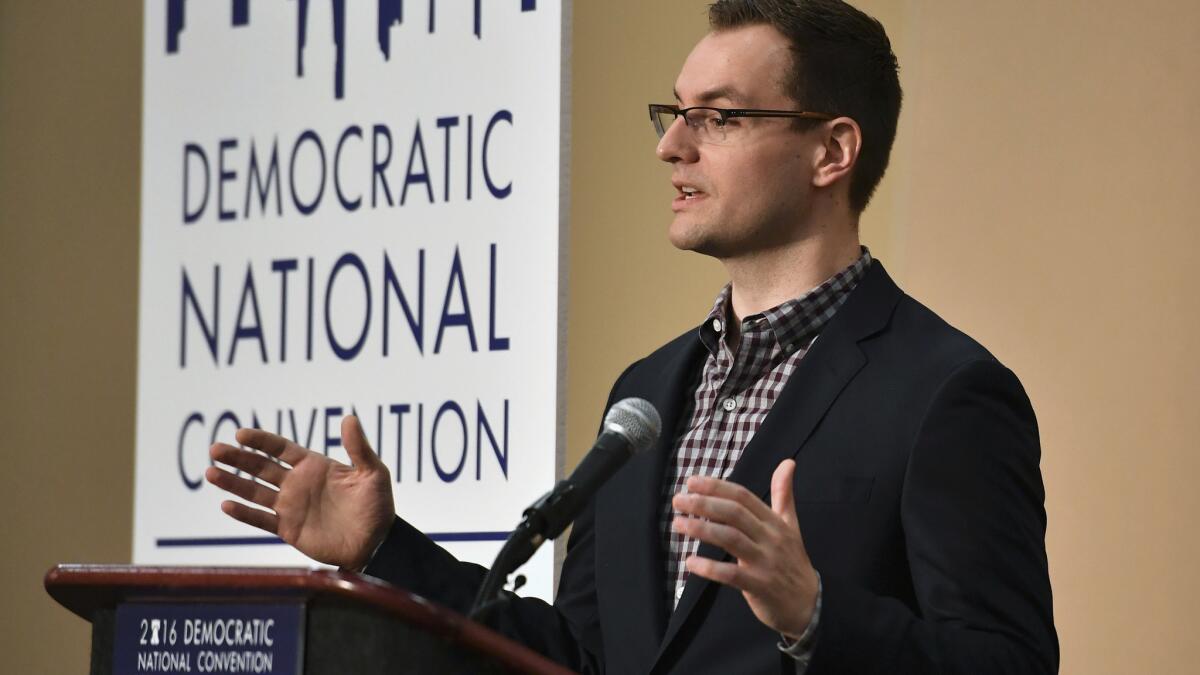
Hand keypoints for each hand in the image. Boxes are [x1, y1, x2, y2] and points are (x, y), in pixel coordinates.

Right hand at [205, 415, 394, 569]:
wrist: (377, 542)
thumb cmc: (378, 506)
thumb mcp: (373, 473)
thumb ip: (359, 448)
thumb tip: (349, 418)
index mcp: (314, 466)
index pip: (280, 448)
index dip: (261, 441)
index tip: (240, 434)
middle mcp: (297, 483)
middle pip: (260, 467)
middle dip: (238, 458)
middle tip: (214, 449)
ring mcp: (291, 506)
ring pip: (255, 491)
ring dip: (233, 483)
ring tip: (210, 472)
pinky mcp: (289, 529)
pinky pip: (262, 520)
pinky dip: (244, 514)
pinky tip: (226, 505)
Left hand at [671, 459, 817, 638]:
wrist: (809, 604)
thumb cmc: (792, 561)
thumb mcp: (791, 525)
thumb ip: (784, 494)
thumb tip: (788, 462)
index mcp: (774, 521)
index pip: (743, 497)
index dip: (716, 487)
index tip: (691, 482)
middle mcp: (770, 538)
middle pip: (734, 513)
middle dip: (704, 504)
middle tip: (678, 500)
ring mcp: (765, 562)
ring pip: (731, 539)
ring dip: (702, 530)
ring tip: (678, 523)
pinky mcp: (760, 586)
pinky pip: (732, 575)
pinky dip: (710, 568)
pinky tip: (690, 563)